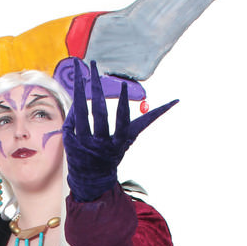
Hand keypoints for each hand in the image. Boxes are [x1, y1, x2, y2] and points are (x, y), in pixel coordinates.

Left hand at [63, 61, 176, 201]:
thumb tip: (176, 101)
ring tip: (78, 69)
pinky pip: (71, 120)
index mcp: (117, 143)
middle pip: (99, 113)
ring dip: (79, 90)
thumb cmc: (114, 152)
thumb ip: (150, 118)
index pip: (122, 122)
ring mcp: (83, 144)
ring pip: (80, 113)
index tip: (124, 85)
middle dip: (97, 88)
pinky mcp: (70, 142)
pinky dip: (73, 105)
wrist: (91, 179)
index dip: (124, 104)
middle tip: (94, 65)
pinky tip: (77, 89)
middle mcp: (100, 144)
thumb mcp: (131, 137)